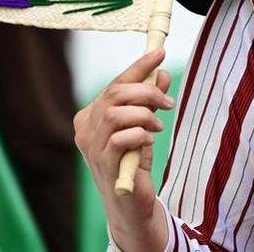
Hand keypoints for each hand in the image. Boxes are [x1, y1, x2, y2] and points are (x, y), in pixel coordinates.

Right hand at [74, 48, 173, 249]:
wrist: (131, 199)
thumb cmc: (134, 158)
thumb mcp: (144, 124)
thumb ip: (150, 99)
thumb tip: (160, 73)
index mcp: (91, 115)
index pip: (115, 83)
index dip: (138, 67)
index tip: (160, 52)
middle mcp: (85, 128)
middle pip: (116, 94)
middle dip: (148, 93)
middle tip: (168, 104)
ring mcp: (91, 147)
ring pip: (118, 113)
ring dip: (146, 115)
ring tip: (157, 127)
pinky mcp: (104, 163)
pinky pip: (122, 138)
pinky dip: (140, 134)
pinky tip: (147, 141)